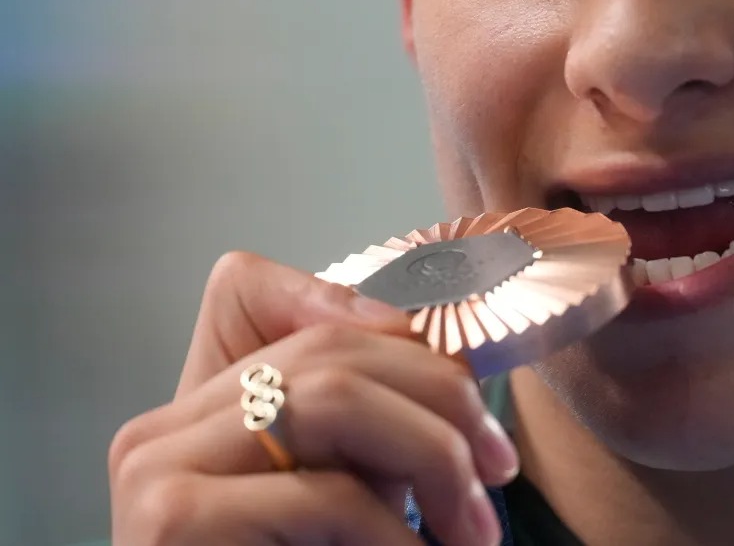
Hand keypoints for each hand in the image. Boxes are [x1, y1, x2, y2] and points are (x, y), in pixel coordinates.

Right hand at [109, 251, 518, 545]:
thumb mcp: (339, 488)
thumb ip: (364, 425)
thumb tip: (451, 357)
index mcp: (197, 405)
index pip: (259, 291)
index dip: (362, 311)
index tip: (459, 364)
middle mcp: (161, 425)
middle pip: (328, 350)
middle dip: (440, 399)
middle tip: (500, 468)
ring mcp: (154, 467)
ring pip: (332, 399)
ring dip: (434, 458)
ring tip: (477, 529)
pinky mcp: (170, 522)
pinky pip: (323, 495)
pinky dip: (396, 534)